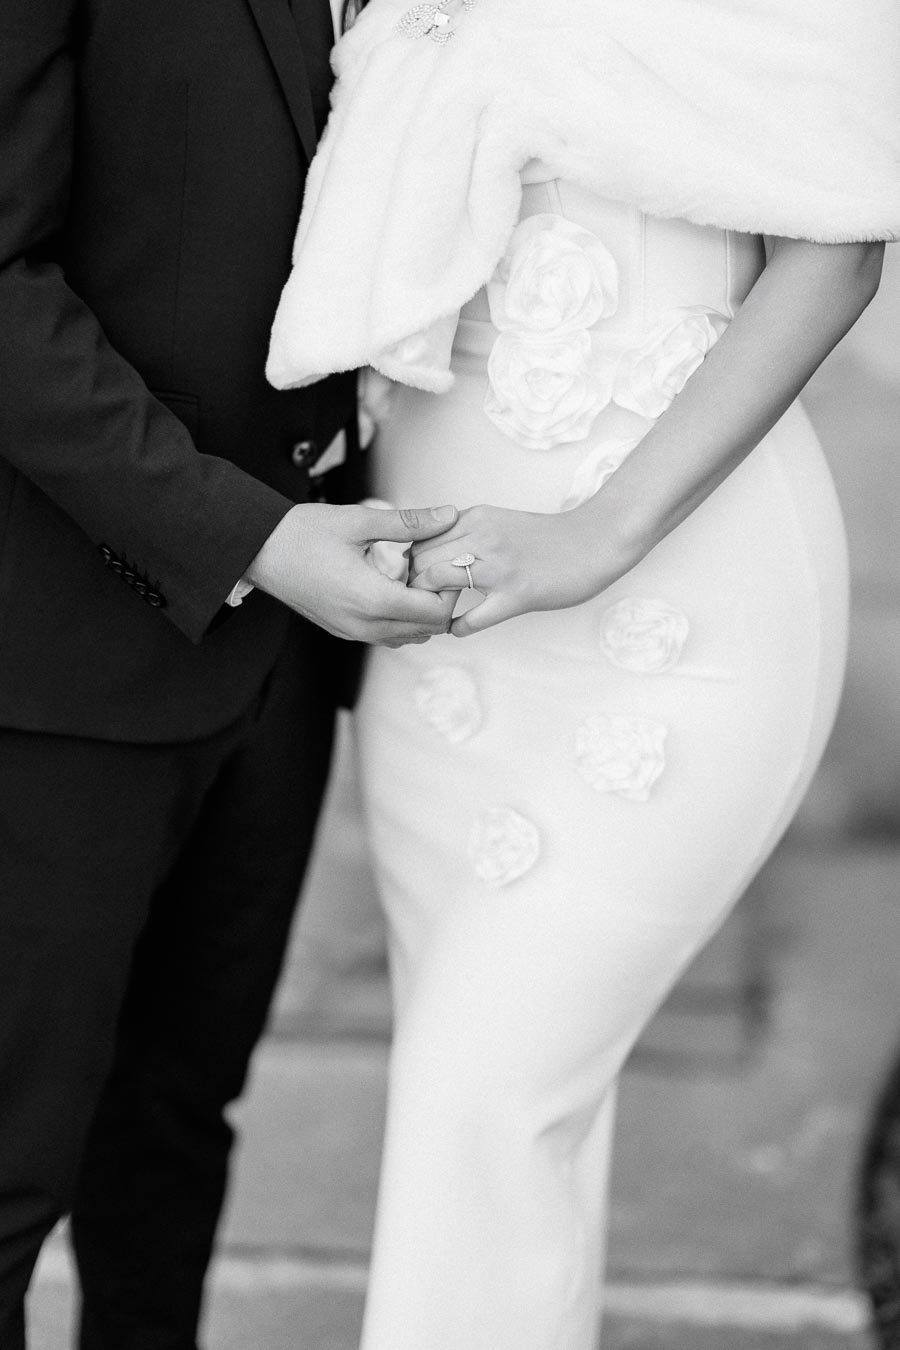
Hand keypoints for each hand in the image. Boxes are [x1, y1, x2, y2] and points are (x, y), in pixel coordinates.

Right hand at [247, 502, 459, 645]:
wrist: (258, 550)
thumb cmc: (302, 533)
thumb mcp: (360, 521)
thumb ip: (409, 523)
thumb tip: (447, 515)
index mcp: (372, 599)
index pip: (435, 613)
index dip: (449, 589)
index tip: (444, 562)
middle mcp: (364, 625)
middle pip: (427, 629)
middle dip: (439, 601)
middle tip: (433, 567)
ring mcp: (352, 632)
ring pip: (408, 637)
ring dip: (420, 612)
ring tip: (412, 576)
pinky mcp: (343, 631)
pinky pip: (386, 636)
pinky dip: (400, 619)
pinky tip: (393, 586)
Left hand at [408, 503, 633, 636]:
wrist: (595, 541)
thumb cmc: (547, 537)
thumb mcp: (499, 521)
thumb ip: (466, 532)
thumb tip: (431, 551)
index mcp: (475, 518)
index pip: (420, 539)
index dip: (409, 564)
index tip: (412, 581)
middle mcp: (482, 537)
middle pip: (421, 561)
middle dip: (413, 586)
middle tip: (417, 604)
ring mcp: (499, 567)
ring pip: (438, 582)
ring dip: (430, 605)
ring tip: (434, 616)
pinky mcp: (517, 595)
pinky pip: (472, 618)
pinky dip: (457, 627)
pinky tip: (457, 629)